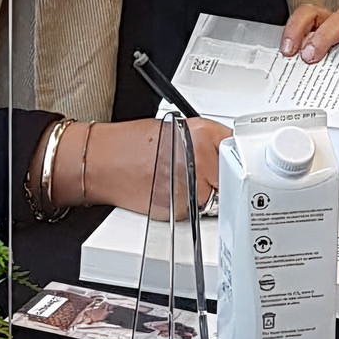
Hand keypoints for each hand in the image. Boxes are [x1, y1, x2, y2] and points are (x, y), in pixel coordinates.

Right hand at [78, 117, 230, 218]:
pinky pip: (198, 210)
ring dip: (204, 192)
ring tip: (178, 179)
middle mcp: (200, 157)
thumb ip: (203, 141)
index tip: (233, 159)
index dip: (234, 155)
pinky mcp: (183, 208)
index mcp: (201, 132)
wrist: (102, 161)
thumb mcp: (174, 128)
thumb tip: (224, 151)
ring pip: (216, 195)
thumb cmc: (129, 144)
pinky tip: (171, 191)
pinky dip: (189, 205)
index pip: (236, 147)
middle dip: (221, 175)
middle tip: (199, 171)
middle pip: (231, 173)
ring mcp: (193, 184)